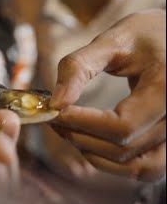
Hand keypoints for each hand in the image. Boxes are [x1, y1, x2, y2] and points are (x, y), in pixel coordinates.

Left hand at [49, 10, 165, 180]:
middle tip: (54, 119)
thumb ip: (79, 67)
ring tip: (71, 131)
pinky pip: (148, 169)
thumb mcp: (115, 38)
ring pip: (138, 168)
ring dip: (97, 156)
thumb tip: (53, 103)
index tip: (54, 112)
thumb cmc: (149, 34)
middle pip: (125, 149)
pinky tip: (92, 142)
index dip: (83, 124)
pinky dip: (116, 163)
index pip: (122, 125)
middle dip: (81, 138)